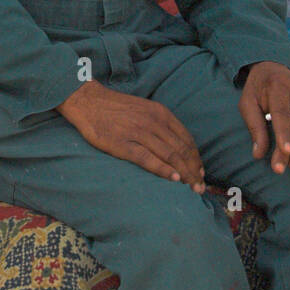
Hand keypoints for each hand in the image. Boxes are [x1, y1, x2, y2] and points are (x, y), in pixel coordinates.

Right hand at [57, 80, 205, 191]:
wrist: (88, 100)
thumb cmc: (116, 107)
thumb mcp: (144, 108)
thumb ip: (161, 124)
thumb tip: (177, 145)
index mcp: (160, 113)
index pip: (186, 139)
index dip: (196, 158)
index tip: (200, 172)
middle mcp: (153, 122)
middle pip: (181, 150)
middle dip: (194, 170)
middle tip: (200, 187)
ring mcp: (138, 132)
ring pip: (169, 156)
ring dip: (184, 174)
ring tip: (192, 188)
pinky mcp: (123, 144)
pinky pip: (147, 159)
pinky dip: (162, 169)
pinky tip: (172, 179)